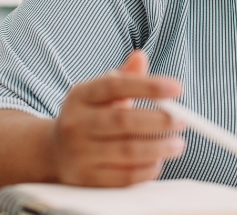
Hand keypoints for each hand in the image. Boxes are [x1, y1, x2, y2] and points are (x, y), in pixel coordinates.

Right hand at [48, 51, 186, 186]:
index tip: (177, 88)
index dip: (148, 86)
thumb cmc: (88, 118)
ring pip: (127, 151)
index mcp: (80, 96)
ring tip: (177, 144)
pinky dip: (147, 170)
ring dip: (159, 147)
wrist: (54, 152)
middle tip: (182, 121)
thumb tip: (141, 57)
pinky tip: (158, 162)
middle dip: (159, 121)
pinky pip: (124, 177)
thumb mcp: (98, 94)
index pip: (115, 86)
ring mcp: (79, 153)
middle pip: (123, 120)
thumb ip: (123, 77)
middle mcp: (76, 123)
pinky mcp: (86, 179)